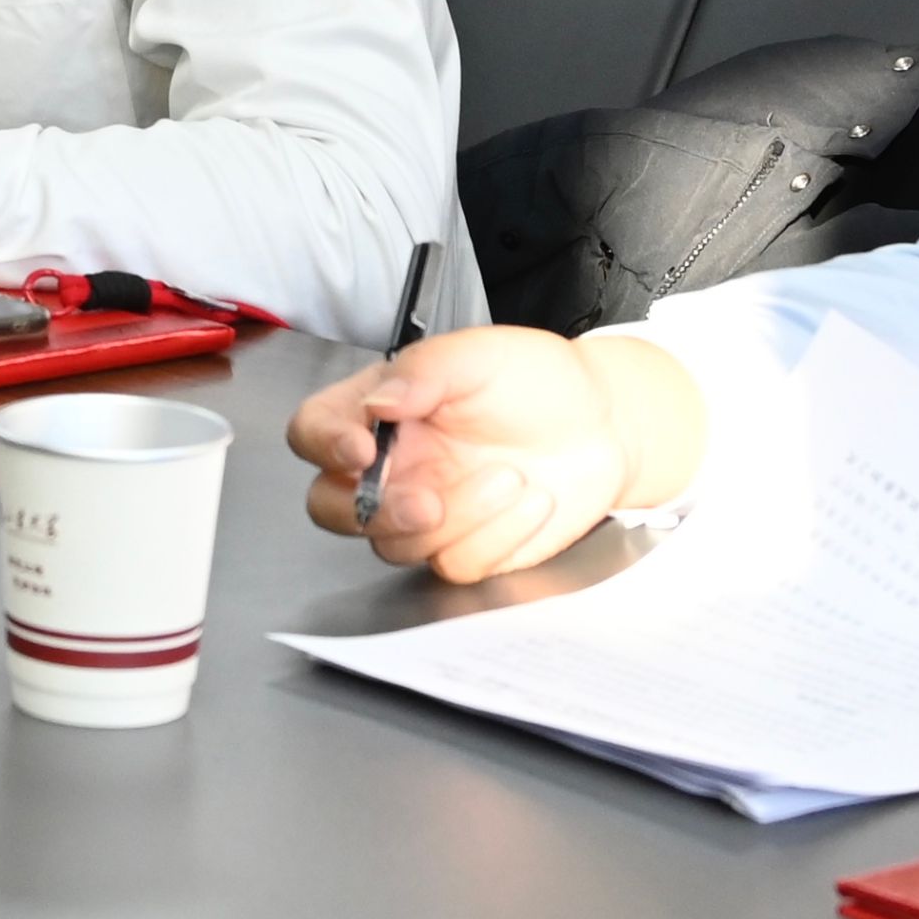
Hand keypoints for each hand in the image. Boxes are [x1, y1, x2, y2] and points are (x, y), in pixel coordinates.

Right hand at [287, 326, 706, 583]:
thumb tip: (376, 403)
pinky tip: (533, 501)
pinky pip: (455, 563)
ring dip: (459, 519)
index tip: (361, 446)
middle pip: (330, 509)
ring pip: (395, 545)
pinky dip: (498, 536)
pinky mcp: (464, 548)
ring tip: (513, 476)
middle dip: (372, 513)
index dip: (323, 444)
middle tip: (427, 503)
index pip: (314, 431)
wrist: (604, 424)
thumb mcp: (479, 354)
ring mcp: (424, 513)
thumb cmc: (535, 379)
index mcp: (378, 411)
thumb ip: (422, 373)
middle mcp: (391, 467)